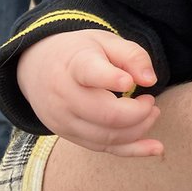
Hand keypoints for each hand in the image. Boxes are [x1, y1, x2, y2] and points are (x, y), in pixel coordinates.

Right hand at [16, 29, 162, 156]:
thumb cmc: (79, 52)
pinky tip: (156, 148)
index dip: (112, 79)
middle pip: (107, 114)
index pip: (90, 73)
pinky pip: (103, 148)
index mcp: (74, 65)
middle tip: (150, 99)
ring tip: (151, 112)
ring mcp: (64, 120)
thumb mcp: (105, 41)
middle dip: (139, 112)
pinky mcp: (69, 135)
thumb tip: (150, 80)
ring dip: (139, 128)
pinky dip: (132, 150)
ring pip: (107, 136)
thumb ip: (132, 55)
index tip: (129, 83)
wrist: (35, 67)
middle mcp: (65, 96)